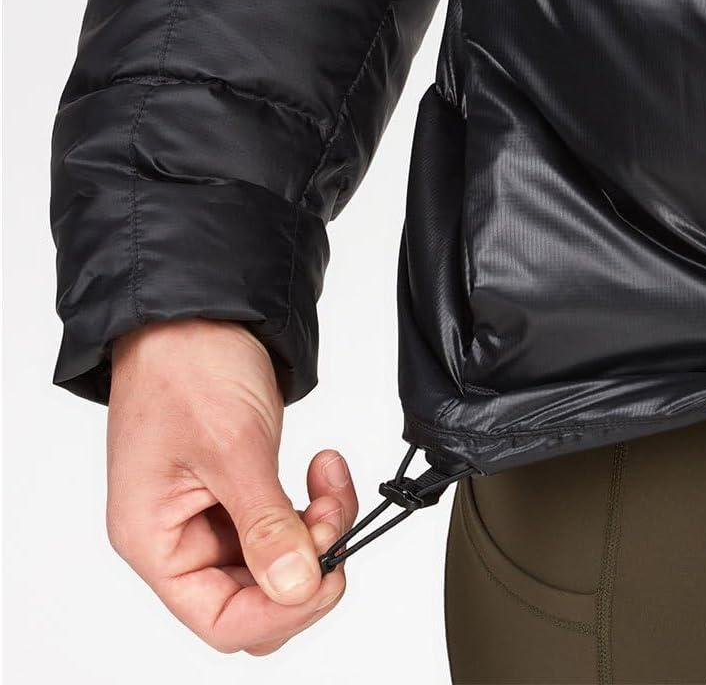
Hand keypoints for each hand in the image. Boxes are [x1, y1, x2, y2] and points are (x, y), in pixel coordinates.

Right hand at [106, 318, 357, 654]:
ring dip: (314, 530)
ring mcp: (207, 512)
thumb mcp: (232, 447)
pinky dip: (310, 506)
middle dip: (304, 564)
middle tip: (330, 519)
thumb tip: (297, 586)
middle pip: (252, 598)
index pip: (222, 618)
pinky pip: (280, 525)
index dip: (280, 608)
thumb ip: (265, 524)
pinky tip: (321, 471)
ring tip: (329, 480)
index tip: (323, 572)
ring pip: (274, 562)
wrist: (195, 309)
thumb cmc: (187, 364)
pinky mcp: (235, 488)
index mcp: (154, 538)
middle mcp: (176, 535)